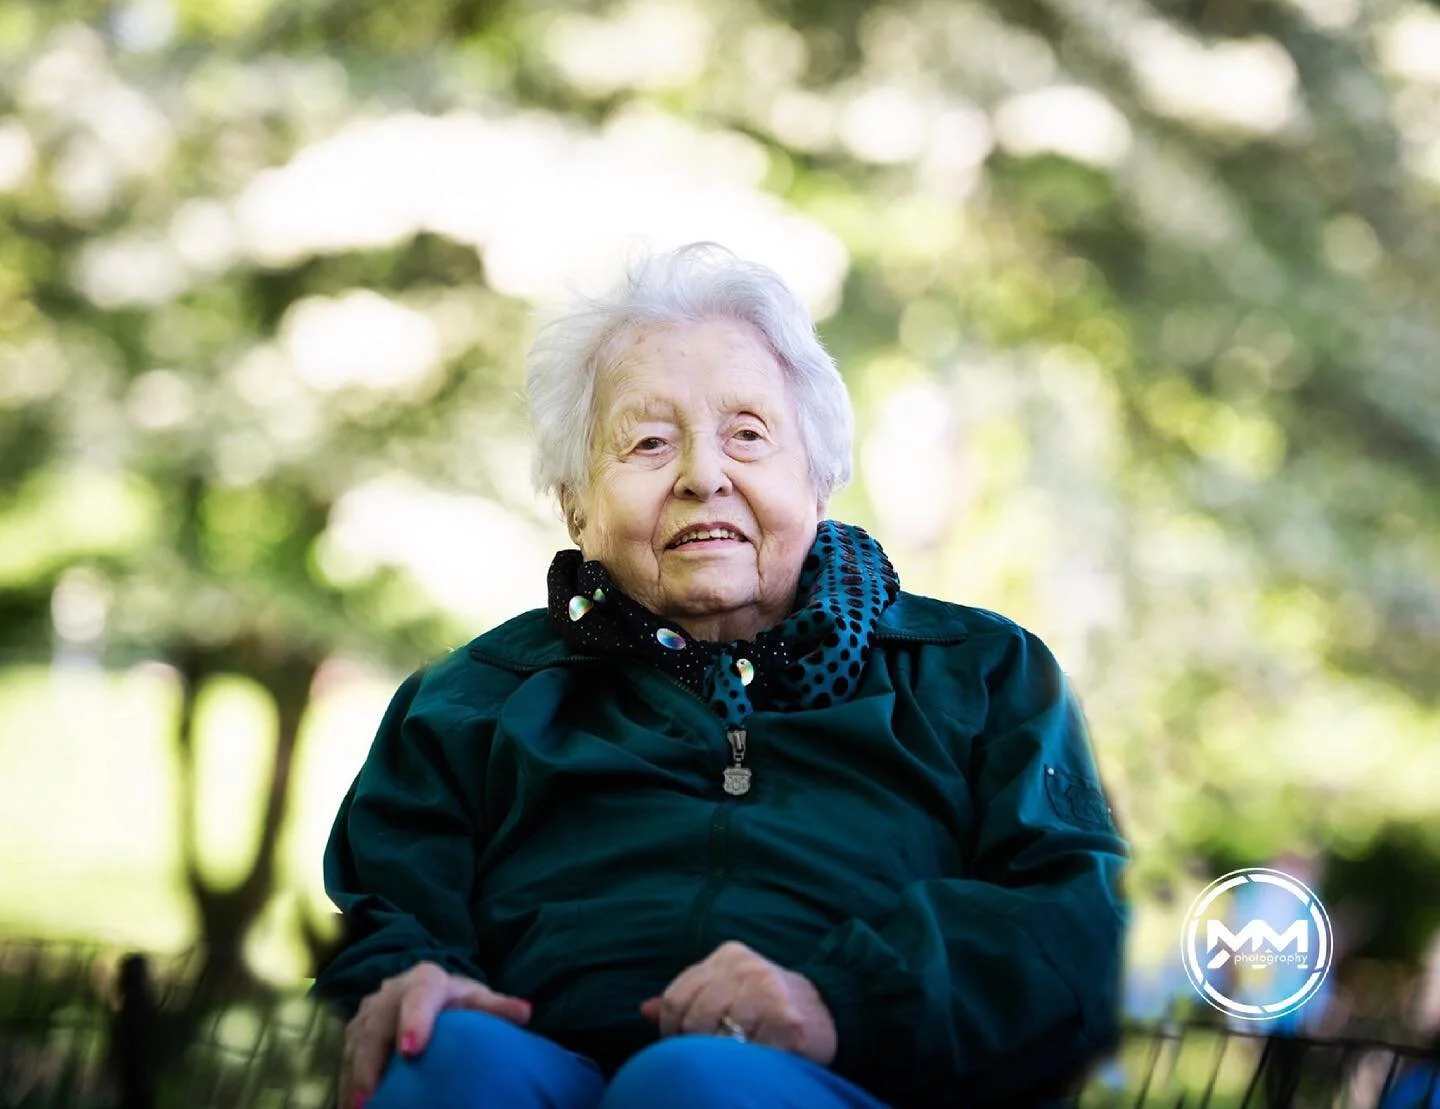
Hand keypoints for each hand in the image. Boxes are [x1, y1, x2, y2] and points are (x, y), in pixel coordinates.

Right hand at [339, 961, 530, 1108]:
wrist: (425, 990)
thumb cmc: (456, 1001)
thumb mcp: (476, 999)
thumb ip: (496, 1008)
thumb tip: (526, 1012)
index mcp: (426, 980)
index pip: (420, 995)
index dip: (414, 1020)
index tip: (412, 1049)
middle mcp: (390, 992)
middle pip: (377, 1025)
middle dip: (371, 1062)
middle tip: (371, 1098)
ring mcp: (368, 1012)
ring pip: (355, 1045)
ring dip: (354, 1080)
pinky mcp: (354, 1032)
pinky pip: (345, 1059)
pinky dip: (347, 1085)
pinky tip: (353, 1108)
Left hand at [639, 940, 836, 1065]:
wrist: (830, 1011)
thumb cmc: (768, 1007)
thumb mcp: (728, 991)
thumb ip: (689, 999)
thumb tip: (644, 1010)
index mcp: (727, 957)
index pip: (677, 998)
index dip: (671, 1032)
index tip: (683, 1048)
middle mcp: (746, 967)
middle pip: (695, 1020)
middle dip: (700, 1048)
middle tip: (715, 1060)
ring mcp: (767, 991)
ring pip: (721, 1041)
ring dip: (728, 1060)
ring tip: (739, 1061)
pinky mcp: (787, 1020)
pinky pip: (751, 1055)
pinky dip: (753, 1066)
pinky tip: (761, 1062)